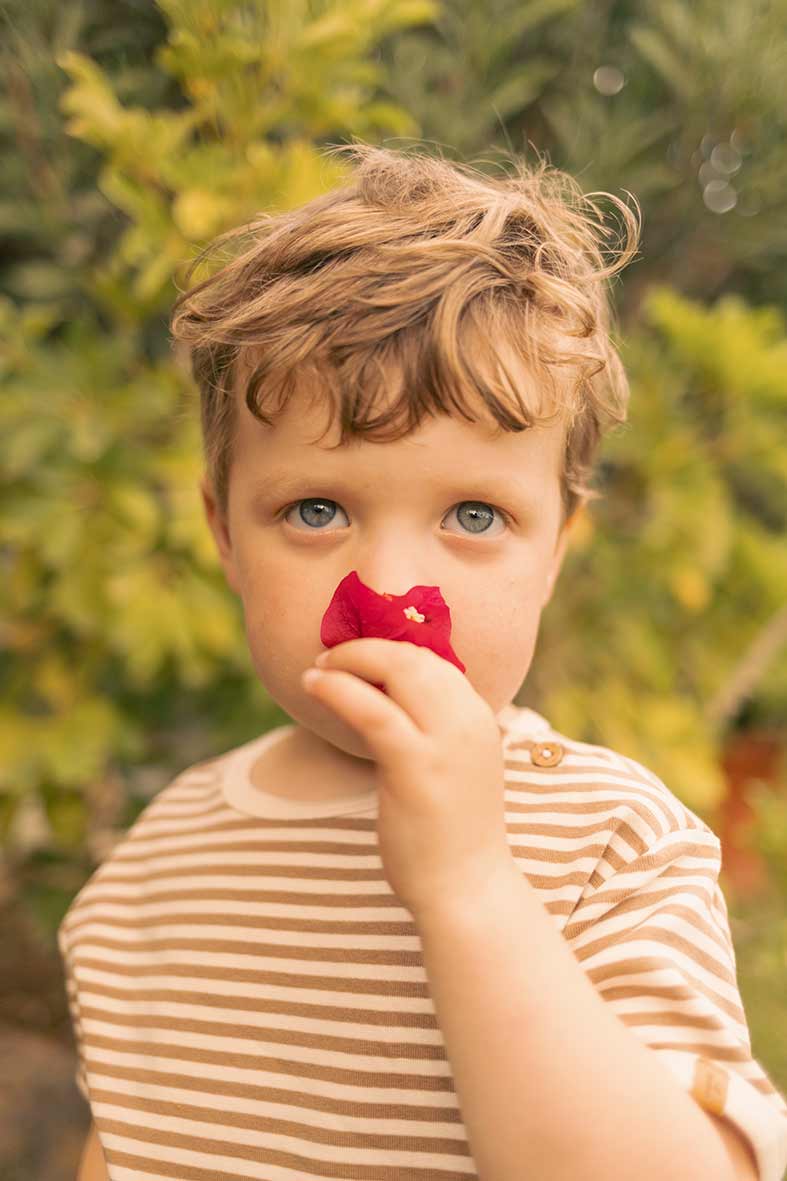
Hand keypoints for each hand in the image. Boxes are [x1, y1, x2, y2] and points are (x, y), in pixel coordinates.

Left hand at [302, 638, 513, 922]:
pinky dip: (338, 689)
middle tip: (329, 655)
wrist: (467, 889)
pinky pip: (372, 710)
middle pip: (415, 656)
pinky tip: (313, 686)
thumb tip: (382, 703)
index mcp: (477, 717)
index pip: (434, 659)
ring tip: (316, 669)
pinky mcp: (417, 766)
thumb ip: (429, 731)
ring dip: (348, 660)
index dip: (390, 646)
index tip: (355, 653)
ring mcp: (447, 742)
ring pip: (397, 670)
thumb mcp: (450, 767)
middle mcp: (468, 720)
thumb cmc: (448, 834)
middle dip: (366, 647)